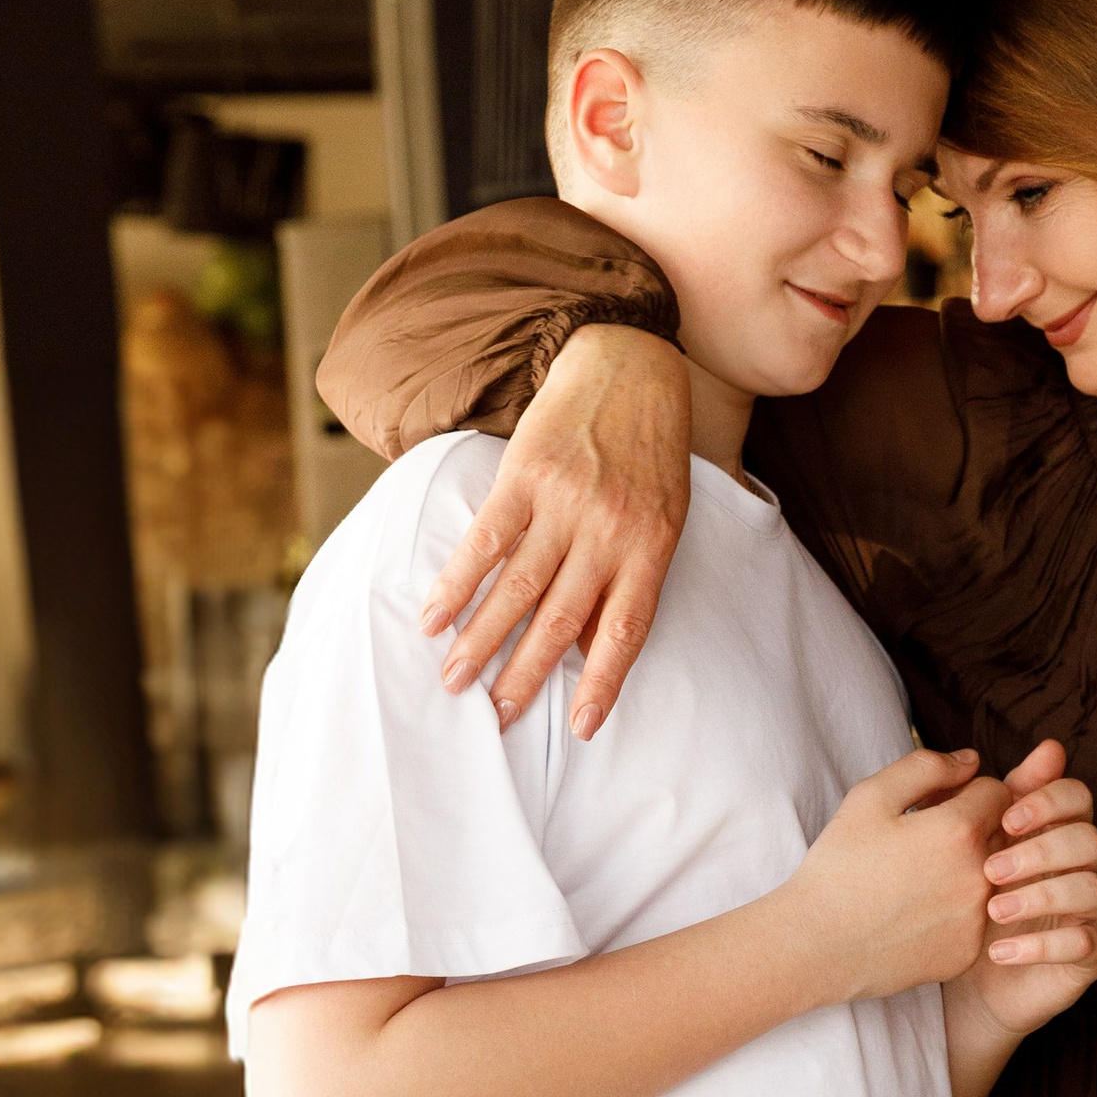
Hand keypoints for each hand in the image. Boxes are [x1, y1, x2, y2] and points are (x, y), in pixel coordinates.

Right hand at [423, 324, 692, 737]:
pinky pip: (486, 541)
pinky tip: (435, 616)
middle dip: (525, 676)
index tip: (582, 729)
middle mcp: (610, 532)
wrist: (629, 366)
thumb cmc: (648, 453)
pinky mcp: (526, 475)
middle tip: (496, 717)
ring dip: (482, 641)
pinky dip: (459, 582)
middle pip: (562, 620)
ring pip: (518, 588)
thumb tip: (591, 646)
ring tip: (454, 680)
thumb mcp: (662, 517)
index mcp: (651, 548)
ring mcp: (566, 504)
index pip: (624, 632)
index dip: (602, 684)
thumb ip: (630, 577)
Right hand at [788, 745, 1007, 1001]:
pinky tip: (916, 912)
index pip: (998, 792)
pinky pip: (978, 918)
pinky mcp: (969, 952)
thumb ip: (926, 767)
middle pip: (1002, 833)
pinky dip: (957, 910)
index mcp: (960, 831)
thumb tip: (972, 761)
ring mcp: (978, 919)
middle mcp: (981, 876)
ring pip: (995, 877)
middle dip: (972, 828)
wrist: (816, 947)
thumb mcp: (870, 797)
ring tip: (919, 877)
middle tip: (923, 841)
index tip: (935, 805)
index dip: (966, 792)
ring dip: (969, 868)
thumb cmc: (839, 866)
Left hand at [954, 740, 1096, 1041]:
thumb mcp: (985, 845)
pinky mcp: (1094, 954)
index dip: (1047, 802)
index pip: (1078, 797)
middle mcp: (1091, 867)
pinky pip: (1082, 944)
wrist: (976, 976)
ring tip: (992, 911)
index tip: (1007, 820)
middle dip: (1040, 852)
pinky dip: (1039, 946)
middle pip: (1089, 841)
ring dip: (1038, 896)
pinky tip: (998, 951)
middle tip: (990, 871)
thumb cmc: (981, 899)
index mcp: (1065, 830)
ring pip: (1090, 890)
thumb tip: (1048, 746)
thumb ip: (1007, 798)